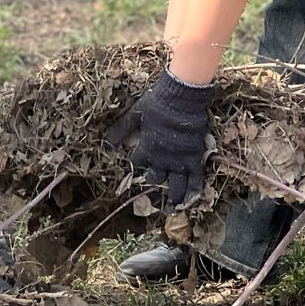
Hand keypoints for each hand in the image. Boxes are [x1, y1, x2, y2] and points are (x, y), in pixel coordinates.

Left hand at [107, 68, 213, 206]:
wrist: (183, 96)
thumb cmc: (158, 103)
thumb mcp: (135, 114)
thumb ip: (122, 129)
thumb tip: (108, 143)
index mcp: (146, 149)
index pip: (137, 166)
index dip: (134, 171)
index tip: (132, 177)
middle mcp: (162, 159)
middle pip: (155, 180)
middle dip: (153, 188)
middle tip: (153, 197)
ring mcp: (179, 160)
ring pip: (176, 186)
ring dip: (173, 198)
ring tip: (171, 208)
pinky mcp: (195, 157)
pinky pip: (196, 179)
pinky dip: (194, 191)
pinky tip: (191, 201)